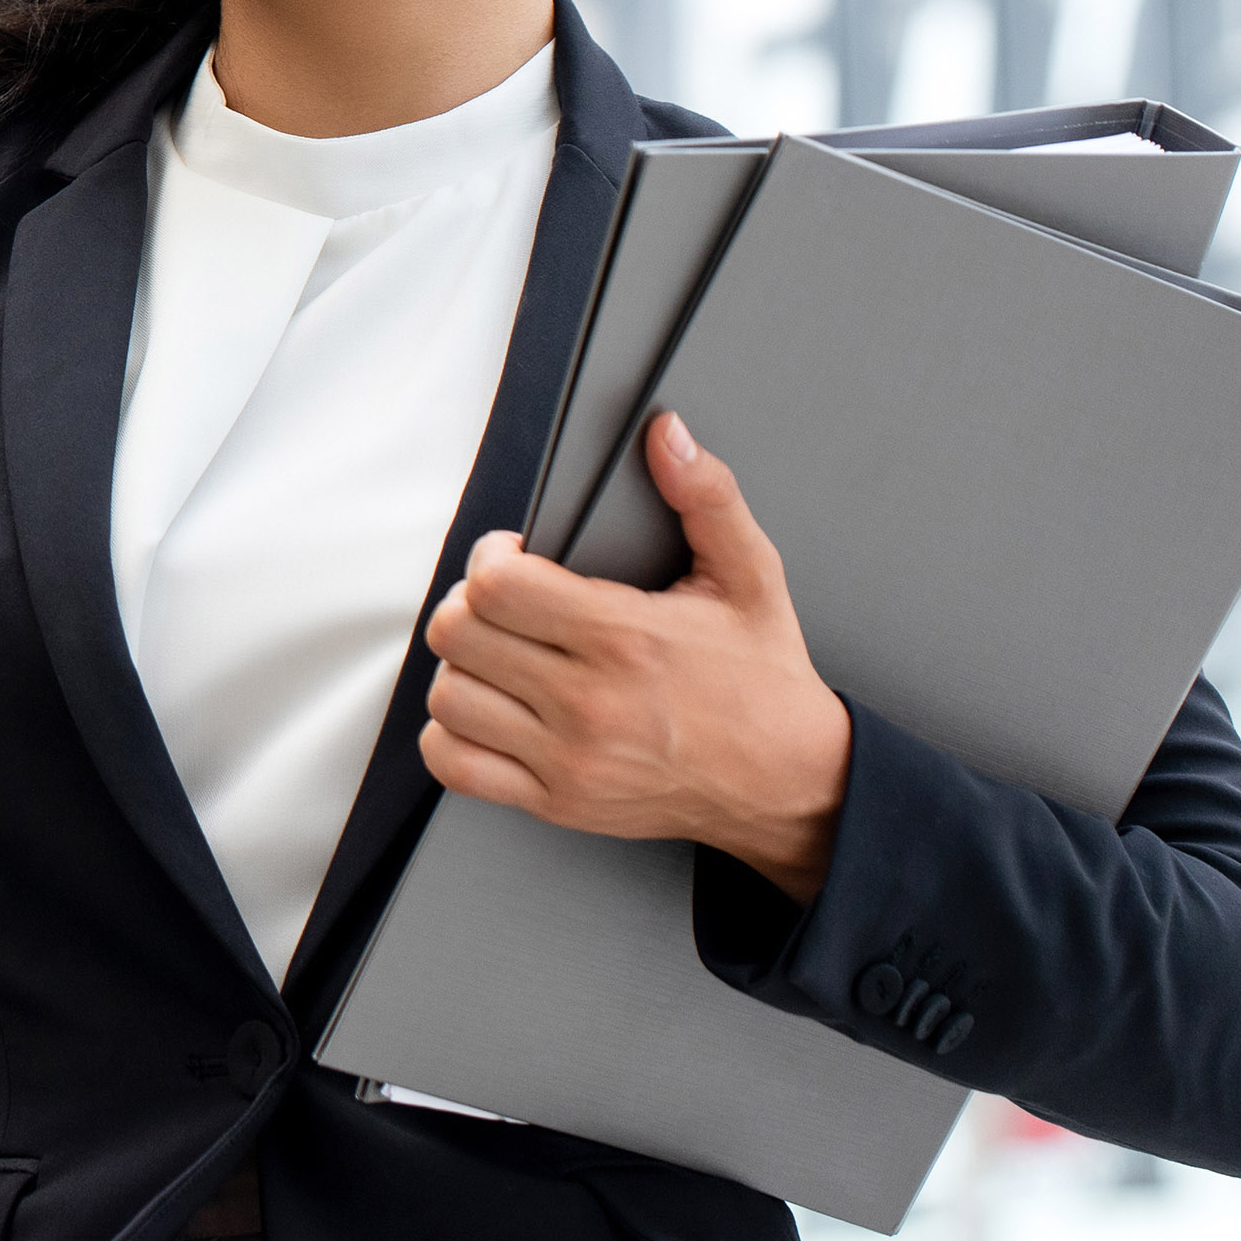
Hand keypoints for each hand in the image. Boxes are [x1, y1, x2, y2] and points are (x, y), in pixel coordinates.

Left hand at [418, 411, 853, 904]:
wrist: (790, 783)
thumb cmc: (764, 681)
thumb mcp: (752, 575)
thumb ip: (707, 496)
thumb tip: (667, 436)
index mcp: (626, 637)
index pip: (496, 587)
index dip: (491, 558)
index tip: (514, 558)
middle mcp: (589, 703)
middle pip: (459, 634)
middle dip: (469, 603)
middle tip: (503, 602)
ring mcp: (568, 759)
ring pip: (450, 697)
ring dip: (463, 666)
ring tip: (500, 654)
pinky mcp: (557, 803)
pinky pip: (456, 766)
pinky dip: (454, 734)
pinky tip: (492, 710)